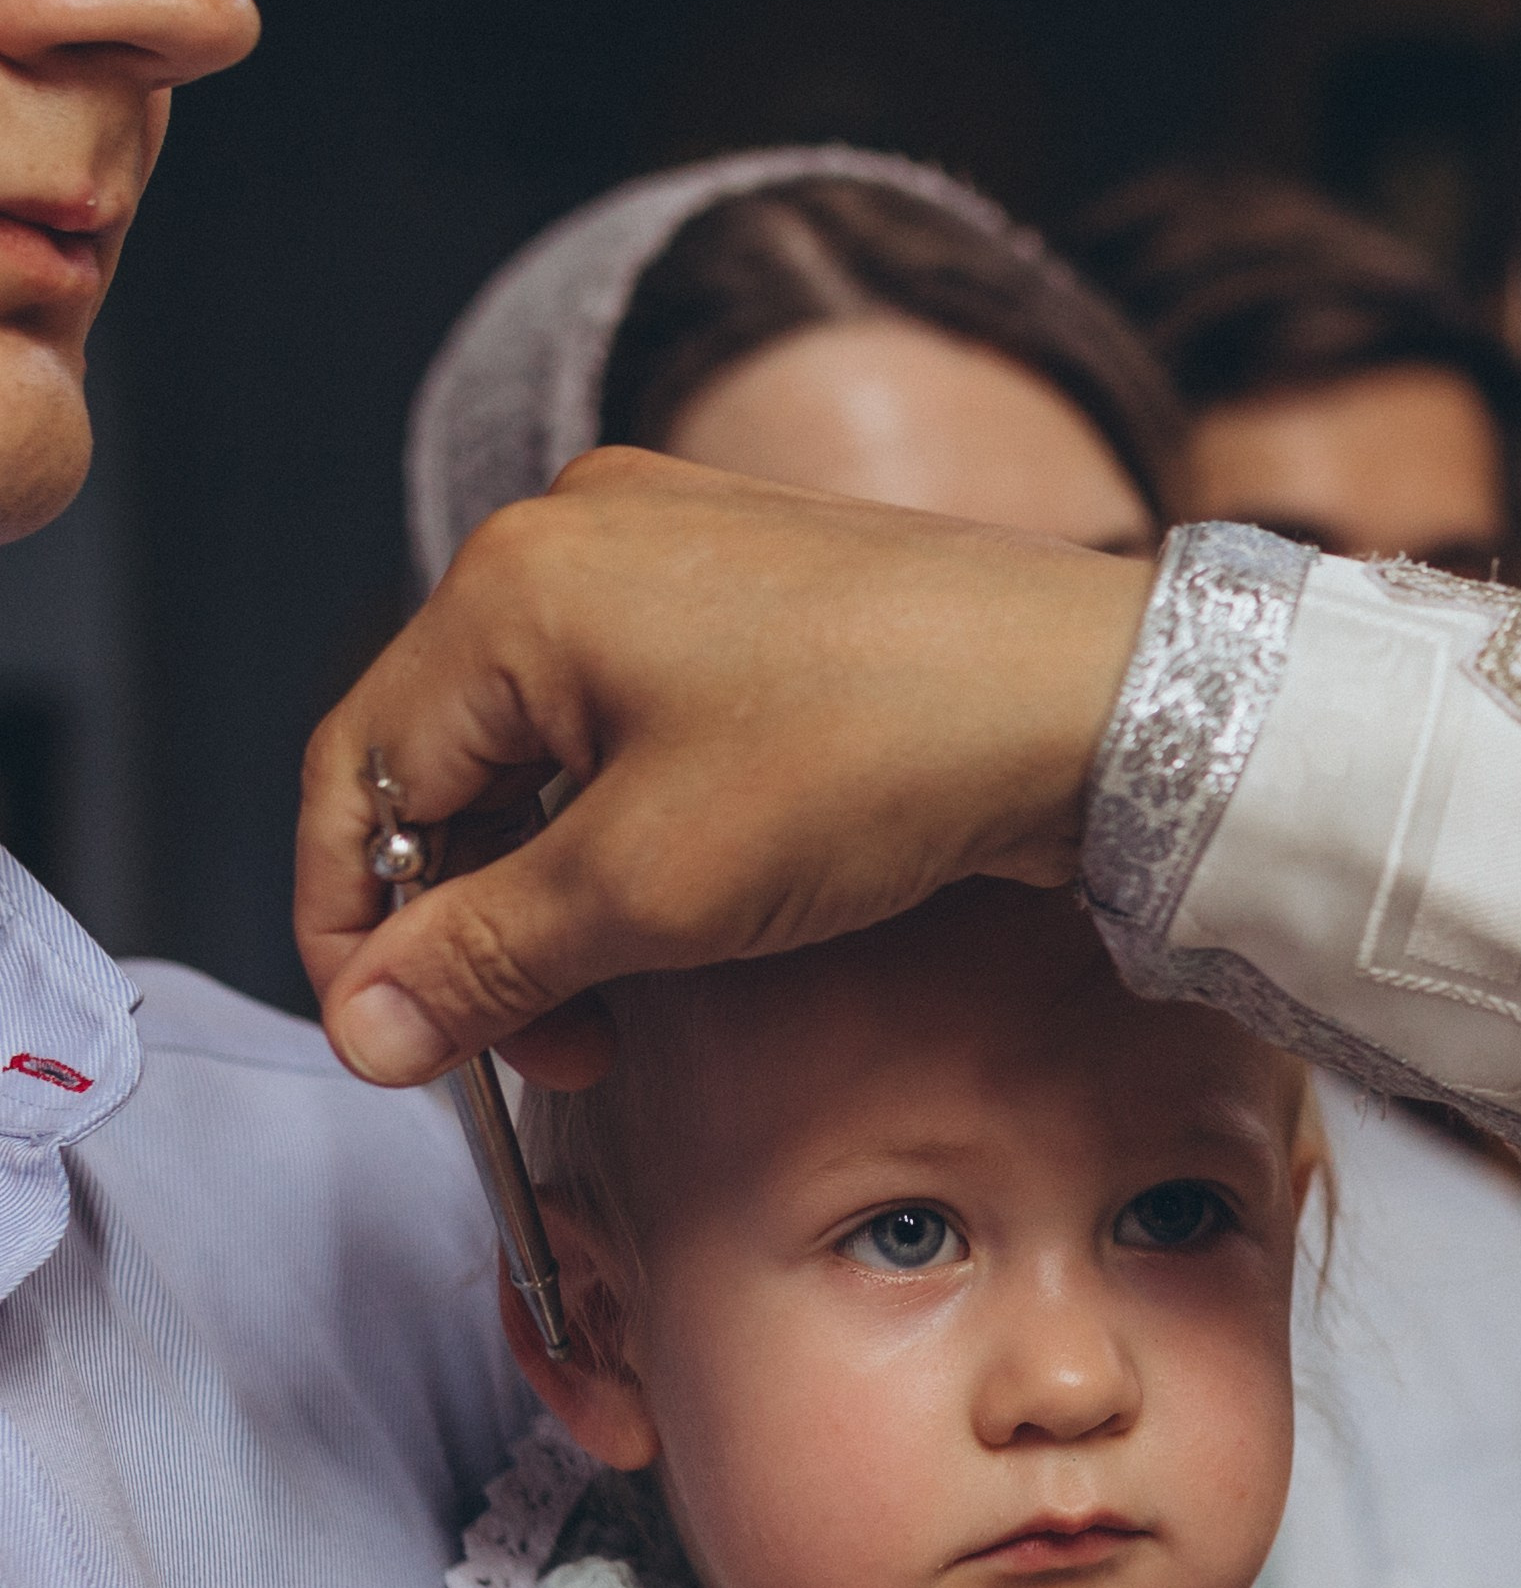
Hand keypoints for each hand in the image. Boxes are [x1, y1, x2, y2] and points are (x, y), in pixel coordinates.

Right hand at [295, 452, 1150, 1087]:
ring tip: (621, 1003)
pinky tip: (685, 918)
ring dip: (556, 898)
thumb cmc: (882, 754)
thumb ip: (483, 959)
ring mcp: (671, 557)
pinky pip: (632, 729)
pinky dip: (629, 839)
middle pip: (449, 765)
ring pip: (544, 757)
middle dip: (475, 926)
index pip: (360, 771)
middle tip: (547, 1047)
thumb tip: (368, 1026)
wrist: (1096, 702)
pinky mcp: (752, 599)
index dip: (355, 925)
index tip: (393, 1040)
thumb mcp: (649, 888)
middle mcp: (577, 540)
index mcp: (514, 584)